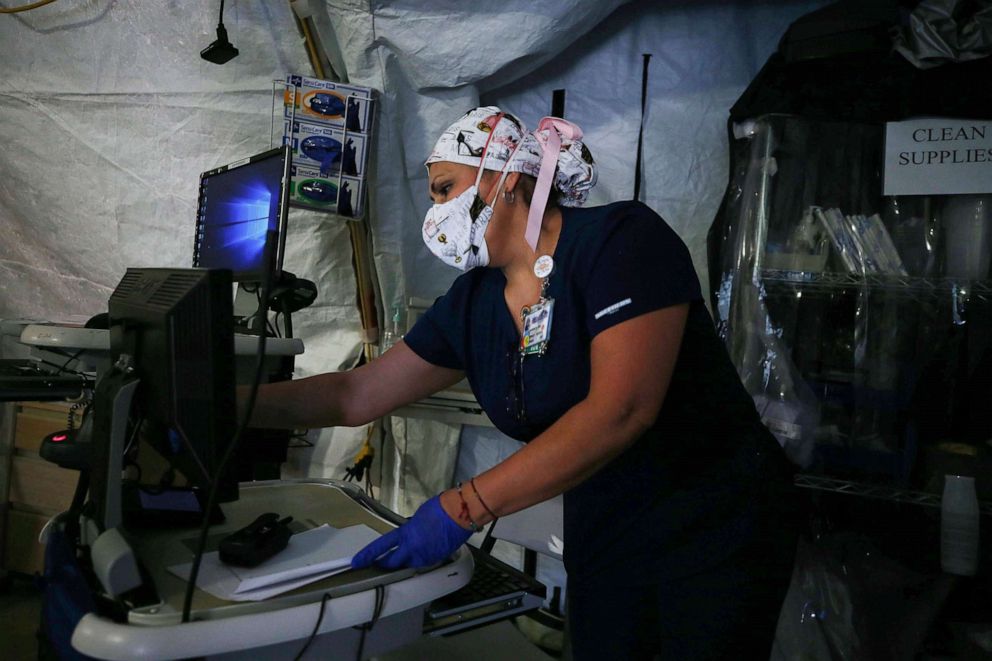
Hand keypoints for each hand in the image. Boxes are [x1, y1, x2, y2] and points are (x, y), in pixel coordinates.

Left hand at [351, 495, 470, 569]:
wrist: (461, 513)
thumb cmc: (439, 508)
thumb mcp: (417, 517)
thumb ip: (409, 528)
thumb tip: (408, 534)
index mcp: (406, 535)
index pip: (381, 547)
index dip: (368, 555)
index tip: (356, 561)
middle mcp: (413, 549)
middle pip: (393, 563)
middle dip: (385, 563)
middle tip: (380, 562)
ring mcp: (426, 556)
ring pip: (410, 564)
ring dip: (405, 561)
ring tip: (406, 553)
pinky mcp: (437, 559)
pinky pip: (424, 562)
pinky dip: (420, 558)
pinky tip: (424, 549)